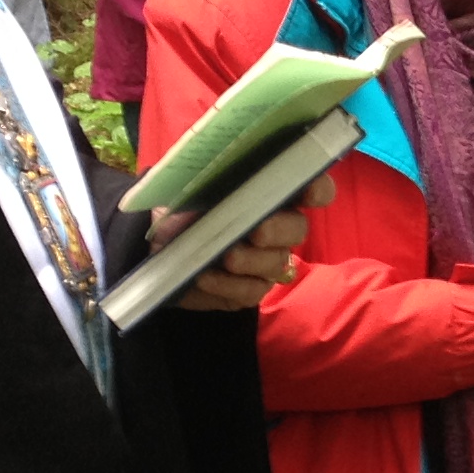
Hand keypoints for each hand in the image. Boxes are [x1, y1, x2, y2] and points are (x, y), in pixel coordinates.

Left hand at [151, 173, 335, 314]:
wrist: (155, 247)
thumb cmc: (180, 207)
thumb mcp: (184, 186)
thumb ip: (197, 181)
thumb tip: (193, 187)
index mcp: (270, 192)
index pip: (311, 188)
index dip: (317, 188)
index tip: (308, 191)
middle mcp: (277, 227)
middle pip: (298, 228)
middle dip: (279, 229)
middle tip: (257, 232)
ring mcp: (266, 261)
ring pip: (275, 263)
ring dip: (250, 260)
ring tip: (224, 257)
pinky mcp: (249, 290)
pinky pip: (250, 291)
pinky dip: (226, 284)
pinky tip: (204, 276)